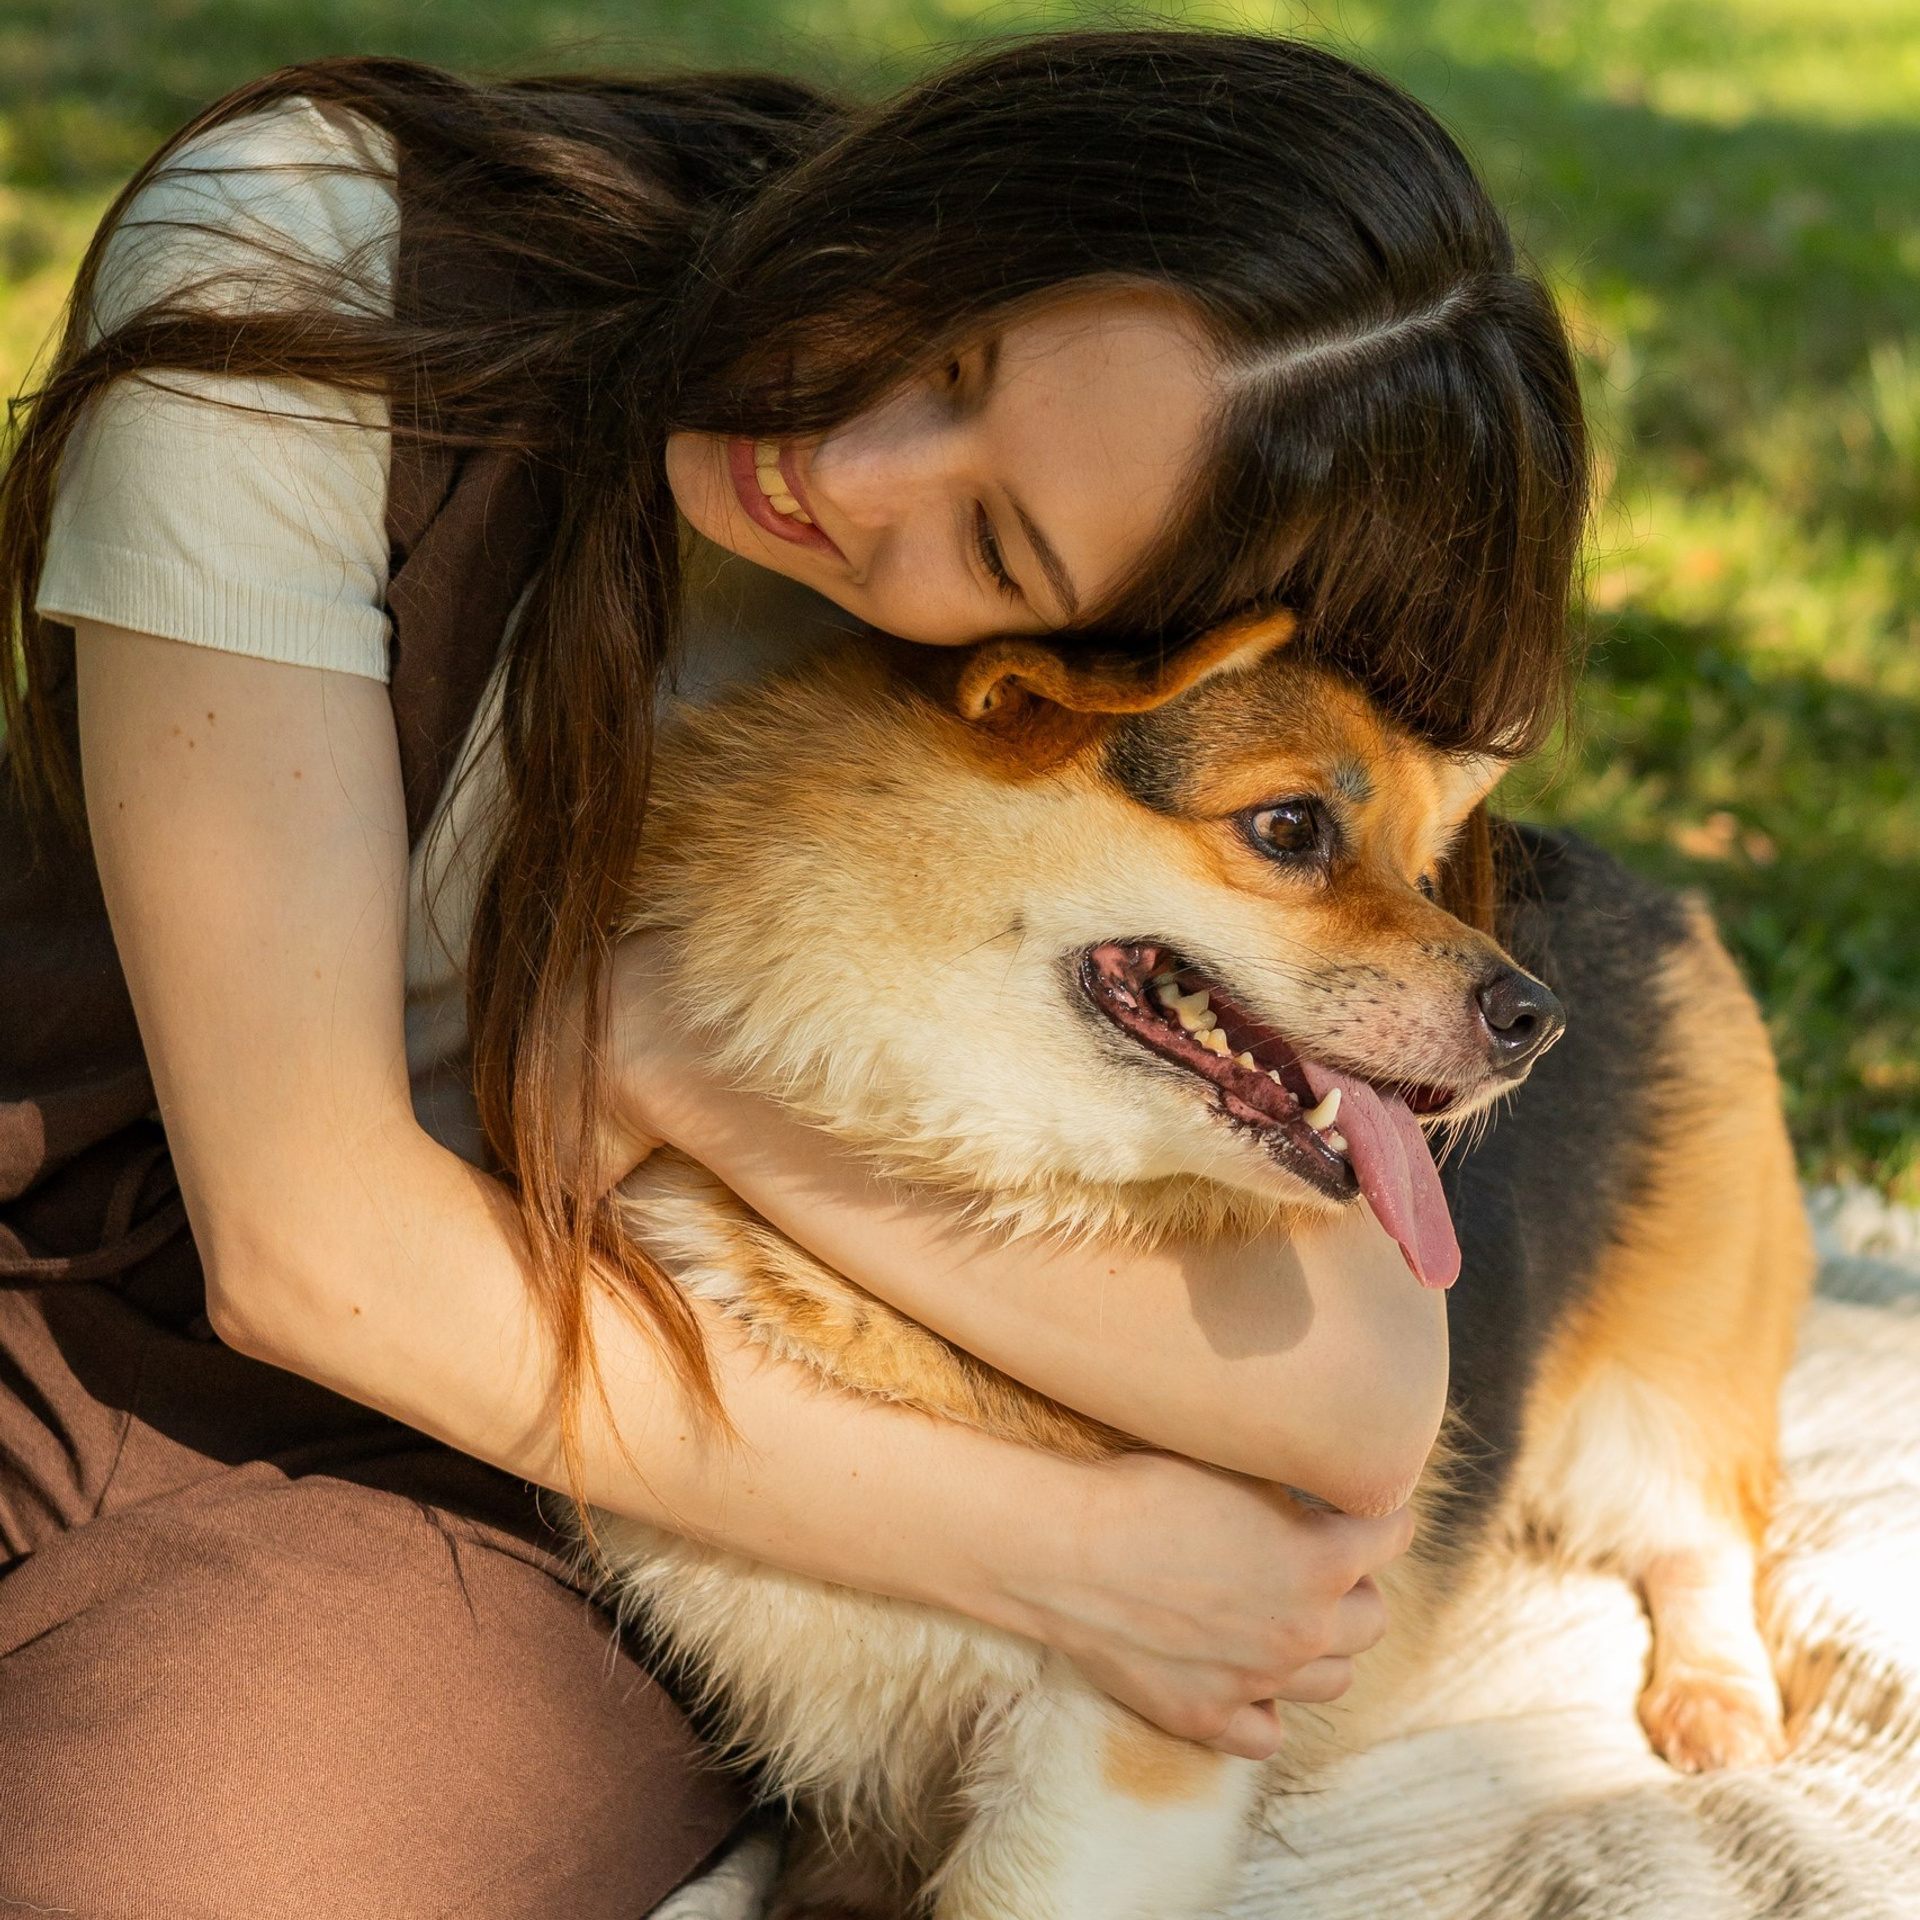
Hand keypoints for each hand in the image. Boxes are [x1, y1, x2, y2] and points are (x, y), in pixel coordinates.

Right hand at [991, 1450, 1413, 1759]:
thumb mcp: (1238, 1470)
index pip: (1393, 1537)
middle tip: (1315, 1564)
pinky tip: (1246, 1675)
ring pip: (1332, 1681)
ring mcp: (1257, 1683)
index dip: (1378, 1517)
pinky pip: (1268, 1734)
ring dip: (1320, 1647)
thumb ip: (1296, 1498)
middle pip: (1373, 1620)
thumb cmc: (1145, 1490)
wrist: (1065, 1550)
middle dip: (1354, 1588)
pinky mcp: (1206, 1717)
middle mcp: (1304, 1631)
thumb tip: (1321, 1502)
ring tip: (1283, 1616)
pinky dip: (1266, 1707)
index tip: (1360, 1510)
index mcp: (1323, 1562)